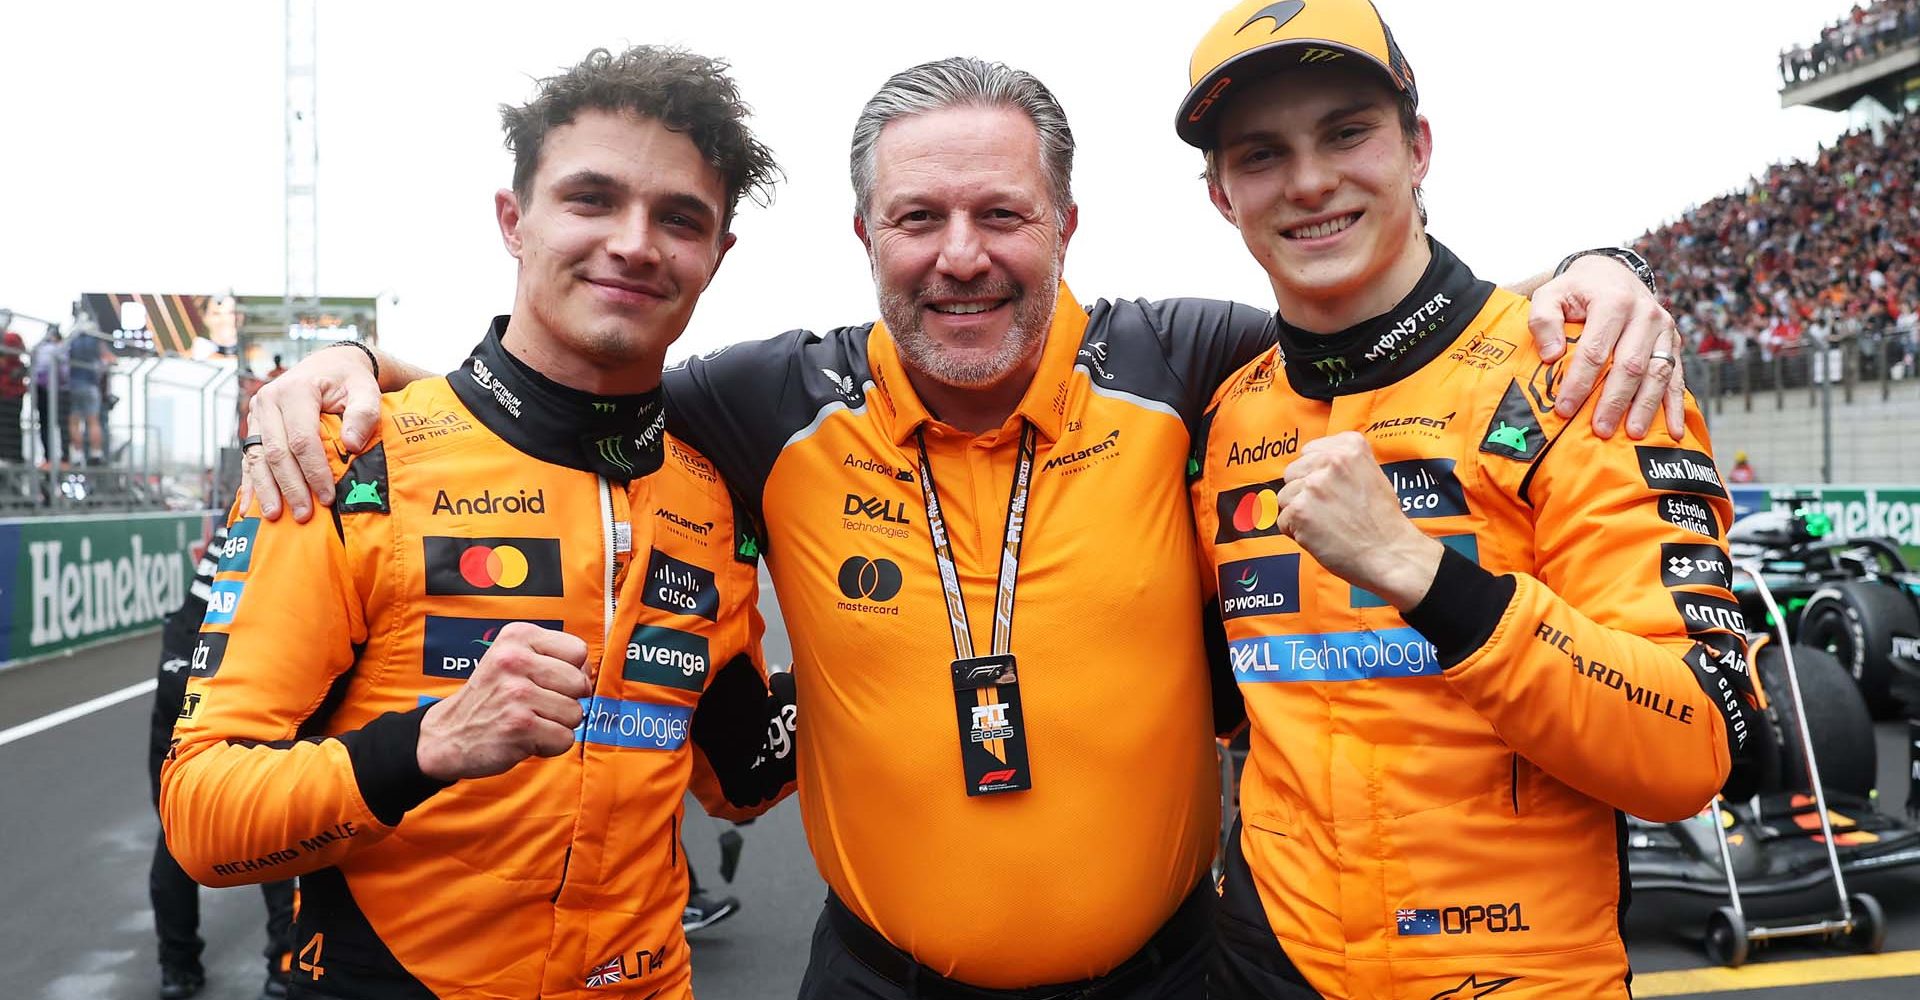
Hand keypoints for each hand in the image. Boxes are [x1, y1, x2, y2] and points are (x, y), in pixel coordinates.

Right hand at [247, 345, 383, 521]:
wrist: (330, 366)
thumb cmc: (349, 380)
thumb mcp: (365, 389)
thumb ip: (364, 413)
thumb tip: (351, 445)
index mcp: (296, 390)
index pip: (301, 439)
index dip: (313, 470)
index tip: (328, 496)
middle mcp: (269, 401)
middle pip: (276, 452)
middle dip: (290, 487)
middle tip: (304, 515)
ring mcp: (257, 414)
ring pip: (257, 458)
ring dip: (267, 490)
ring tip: (275, 517)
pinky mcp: (254, 426)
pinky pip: (249, 458)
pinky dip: (250, 484)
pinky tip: (248, 508)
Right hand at [415, 623, 592, 781]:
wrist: (448, 734)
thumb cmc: (490, 698)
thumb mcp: (512, 658)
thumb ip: (552, 657)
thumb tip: (590, 674)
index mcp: (517, 636)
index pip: (578, 651)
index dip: (573, 671)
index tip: (550, 682)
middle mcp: (515, 660)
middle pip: (580, 683)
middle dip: (566, 701)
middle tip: (536, 706)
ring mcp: (516, 693)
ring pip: (576, 713)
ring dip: (557, 725)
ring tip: (528, 721)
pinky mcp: (520, 726)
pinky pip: (565, 738)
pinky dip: (550, 745)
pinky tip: (525, 738)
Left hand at [1276, 432, 1443, 610]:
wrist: (1390, 554)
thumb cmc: (1383, 521)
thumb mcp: (1372, 474)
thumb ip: (1343, 463)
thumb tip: (1312, 463)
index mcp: (1350, 446)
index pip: (1309, 451)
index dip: (1315, 473)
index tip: (1330, 488)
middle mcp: (1331, 461)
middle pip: (1292, 472)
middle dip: (1303, 492)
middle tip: (1329, 511)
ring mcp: (1314, 485)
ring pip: (1284, 496)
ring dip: (1299, 513)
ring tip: (1326, 524)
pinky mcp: (1300, 511)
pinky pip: (1283, 520)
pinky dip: (1296, 533)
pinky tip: (1321, 536)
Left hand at [1527, 255, 1686, 439]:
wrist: (1611, 273)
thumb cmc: (1576, 291)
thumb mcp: (1550, 295)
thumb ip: (1543, 321)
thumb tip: (1551, 356)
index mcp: (1613, 301)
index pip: (1596, 350)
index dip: (1580, 382)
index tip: (1565, 409)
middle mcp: (1645, 314)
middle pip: (1630, 365)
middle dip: (1614, 400)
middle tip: (1600, 429)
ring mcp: (1663, 329)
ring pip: (1658, 373)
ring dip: (1646, 406)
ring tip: (1632, 434)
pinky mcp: (1673, 342)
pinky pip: (1677, 376)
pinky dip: (1675, 405)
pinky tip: (1674, 431)